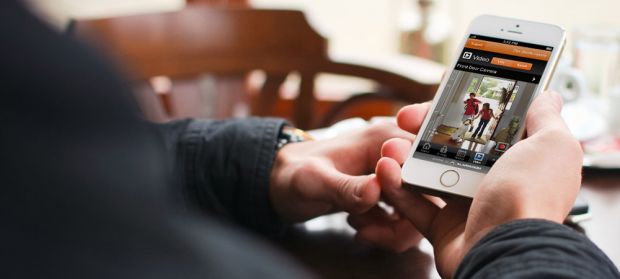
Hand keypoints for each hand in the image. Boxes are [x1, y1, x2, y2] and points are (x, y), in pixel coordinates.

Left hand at [269, 122, 412, 221]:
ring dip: (395, 231)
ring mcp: (395, 174)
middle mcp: (395, 153)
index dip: (418, 190)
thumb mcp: (313, 181)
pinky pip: (406, 219)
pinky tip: (361, 227)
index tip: (389, 210)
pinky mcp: (390, 193)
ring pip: (420, 211)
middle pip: (429, 192)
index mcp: (383, 138)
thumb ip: (344, 187)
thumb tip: (376, 190)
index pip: (424, 161)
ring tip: (361, 229)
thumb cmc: (294, 173)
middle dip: (405, 222)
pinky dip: (387, 231)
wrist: (282, 183)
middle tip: (369, 231)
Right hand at [357, 91, 582, 276]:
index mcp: (519, 159)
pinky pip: (415, 203)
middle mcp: (494, 180)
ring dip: (405, 155)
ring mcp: (468, 204)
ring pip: (429, 171)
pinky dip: (398, 187)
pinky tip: (387, 171)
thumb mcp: (552, 145)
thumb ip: (546, 117)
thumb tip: (546, 96)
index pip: (489, 121)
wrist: (505, 251)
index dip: (466, 102)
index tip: (445, 85)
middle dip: (425, 126)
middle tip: (407, 116)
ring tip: (391, 146)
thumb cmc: (530, 198)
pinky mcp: (444, 227)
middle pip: (452, 143)